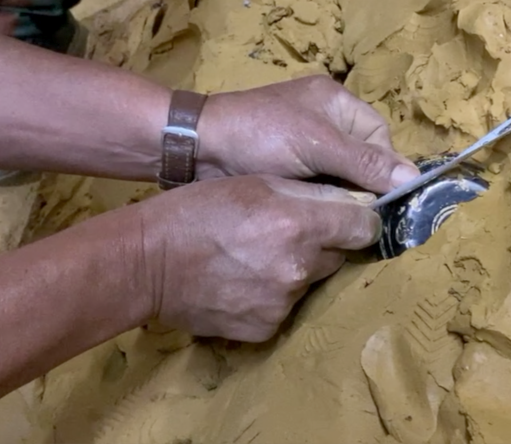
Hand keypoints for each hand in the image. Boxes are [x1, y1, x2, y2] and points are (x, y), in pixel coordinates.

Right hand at [135, 175, 380, 341]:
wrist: (146, 263)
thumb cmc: (197, 210)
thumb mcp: (255, 182)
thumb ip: (309, 193)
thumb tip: (353, 204)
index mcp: (299, 224)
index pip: (364, 227)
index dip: (359, 220)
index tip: (349, 218)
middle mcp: (299, 267)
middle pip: (337, 255)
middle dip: (321, 244)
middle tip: (284, 233)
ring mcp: (283, 303)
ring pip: (309, 282)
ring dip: (294, 270)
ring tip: (254, 257)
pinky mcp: (265, 328)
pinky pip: (284, 308)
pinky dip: (271, 296)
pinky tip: (242, 282)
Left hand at [195, 75, 419, 193]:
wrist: (197, 148)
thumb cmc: (259, 136)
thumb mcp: (316, 146)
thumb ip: (364, 163)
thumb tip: (413, 180)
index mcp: (337, 102)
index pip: (380, 137)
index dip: (384, 167)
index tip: (383, 198)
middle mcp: (326, 120)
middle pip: (364, 159)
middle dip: (362, 185)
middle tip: (359, 213)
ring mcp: (305, 144)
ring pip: (342, 176)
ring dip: (341, 196)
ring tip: (337, 216)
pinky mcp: (288, 167)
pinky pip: (319, 186)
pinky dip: (320, 200)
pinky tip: (317, 215)